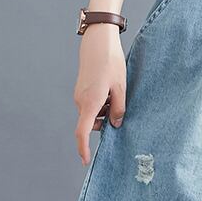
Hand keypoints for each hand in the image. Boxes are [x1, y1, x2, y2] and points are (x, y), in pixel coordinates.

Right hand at [73, 24, 125, 164]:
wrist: (98, 40)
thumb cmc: (110, 62)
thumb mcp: (121, 88)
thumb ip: (118, 109)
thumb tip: (116, 124)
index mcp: (90, 103)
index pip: (83, 132)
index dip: (83, 148)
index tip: (85, 160)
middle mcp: (81, 101)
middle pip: (92, 123)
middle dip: (105, 122)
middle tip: (119, 108)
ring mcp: (80, 95)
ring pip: (93, 113)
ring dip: (105, 111)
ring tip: (116, 93)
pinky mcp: (82, 89)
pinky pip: (92, 104)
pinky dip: (102, 103)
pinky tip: (111, 88)